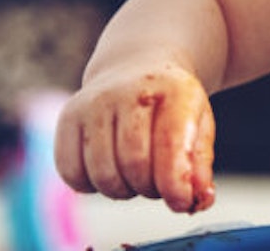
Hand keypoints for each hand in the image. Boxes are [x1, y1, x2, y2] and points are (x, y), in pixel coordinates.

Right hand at [54, 62, 216, 213]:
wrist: (137, 67)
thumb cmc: (171, 104)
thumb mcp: (198, 123)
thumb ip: (200, 164)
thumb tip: (200, 199)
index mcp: (173, 90)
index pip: (170, 145)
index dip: (175, 184)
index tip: (181, 202)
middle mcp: (129, 91)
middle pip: (134, 164)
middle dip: (149, 188)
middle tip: (157, 185)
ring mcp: (94, 102)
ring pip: (102, 173)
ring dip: (122, 190)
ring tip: (136, 177)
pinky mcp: (68, 117)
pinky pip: (71, 172)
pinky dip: (91, 186)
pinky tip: (110, 170)